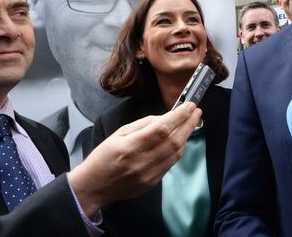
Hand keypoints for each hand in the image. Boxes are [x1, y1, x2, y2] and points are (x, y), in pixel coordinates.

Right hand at [67, 102, 201, 214]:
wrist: (94, 186)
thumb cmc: (104, 156)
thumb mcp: (118, 133)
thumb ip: (143, 124)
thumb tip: (165, 118)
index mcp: (129, 146)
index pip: (161, 129)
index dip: (179, 116)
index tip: (189, 105)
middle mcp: (141, 162)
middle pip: (173, 141)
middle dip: (189, 125)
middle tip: (196, 112)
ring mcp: (148, 175)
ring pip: (176, 154)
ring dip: (186, 137)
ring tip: (191, 124)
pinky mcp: (152, 183)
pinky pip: (170, 163)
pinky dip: (178, 150)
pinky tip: (180, 140)